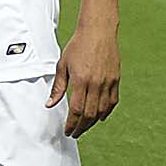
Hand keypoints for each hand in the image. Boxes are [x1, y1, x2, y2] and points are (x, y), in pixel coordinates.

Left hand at [49, 23, 120, 137]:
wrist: (98, 32)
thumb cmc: (77, 46)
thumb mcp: (62, 65)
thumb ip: (58, 87)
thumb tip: (50, 104)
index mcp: (81, 80)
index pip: (77, 109)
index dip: (72, 123)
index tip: (68, 131)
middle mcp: (97, 83)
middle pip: (90, 113)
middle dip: (81, 127)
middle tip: (75, 133)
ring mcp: (109, 82)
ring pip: (102, 109)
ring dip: (93, 122)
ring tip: (84, 127)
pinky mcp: (116, 79)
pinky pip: (113, 101)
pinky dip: (106, 111)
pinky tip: (99, 117)